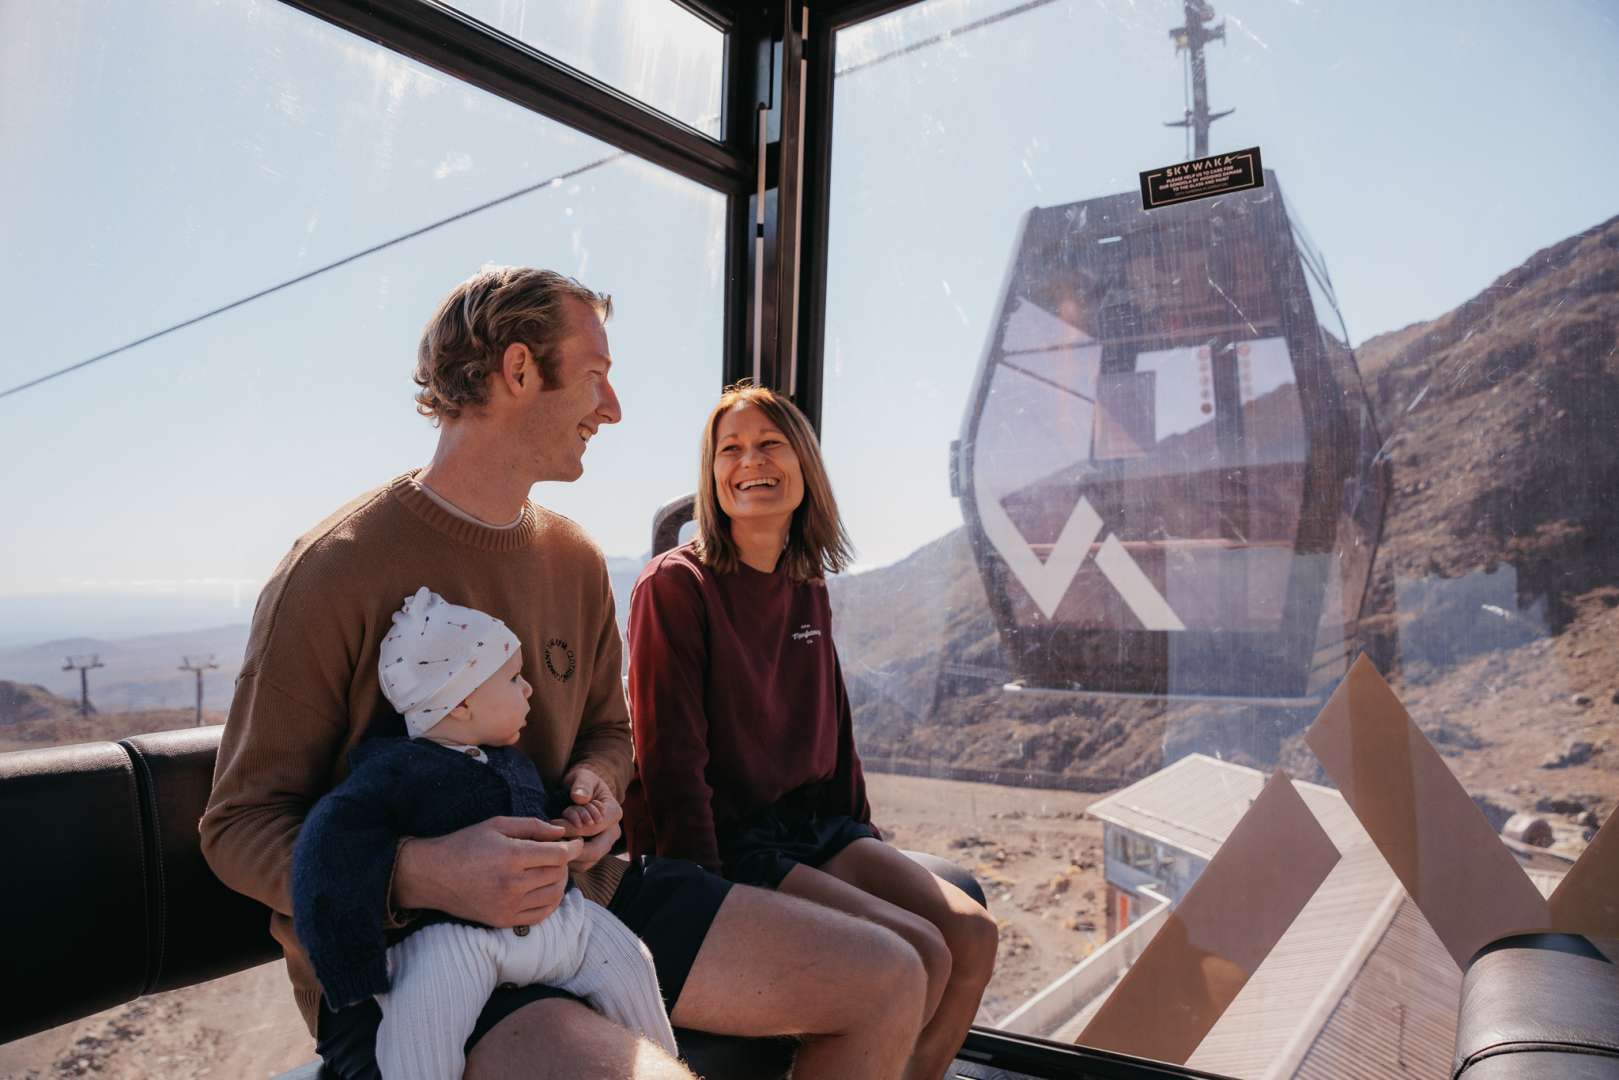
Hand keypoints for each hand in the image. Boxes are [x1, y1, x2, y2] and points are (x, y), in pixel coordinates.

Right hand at [393, 817, 581, 927]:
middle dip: (564, 862)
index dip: (572, 847)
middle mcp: (512, 884)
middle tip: (558, 854)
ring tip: (552, 870)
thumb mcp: (498, 825)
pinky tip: (545, 889)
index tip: (575, 842)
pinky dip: (550, 902)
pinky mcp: (503, 920)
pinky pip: (540, 915)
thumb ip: (533, 826)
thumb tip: (561, 832)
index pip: (558, 855)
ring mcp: (508, 906)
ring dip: (560, 882)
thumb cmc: (465, 844)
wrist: (433, 875)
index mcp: (511, 857)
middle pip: (558, 874)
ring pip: (554, 896)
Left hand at [556, 765, 622, 872]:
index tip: (553, 823)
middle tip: (549, 839)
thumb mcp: (583, 777)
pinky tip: (552, 850)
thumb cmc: (583, 784)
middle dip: (569, 846)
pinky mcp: (592, 856)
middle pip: (594, 851)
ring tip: (551, 842)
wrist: (584, 792)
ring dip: (566, 855)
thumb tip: (579, 797)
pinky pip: (580, 866)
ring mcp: (604, 846)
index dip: (572, 828)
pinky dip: (565, 861)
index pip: (594, 828)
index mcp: (613, 813)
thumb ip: (582, 784)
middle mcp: (613, 832)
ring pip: (586, 863)